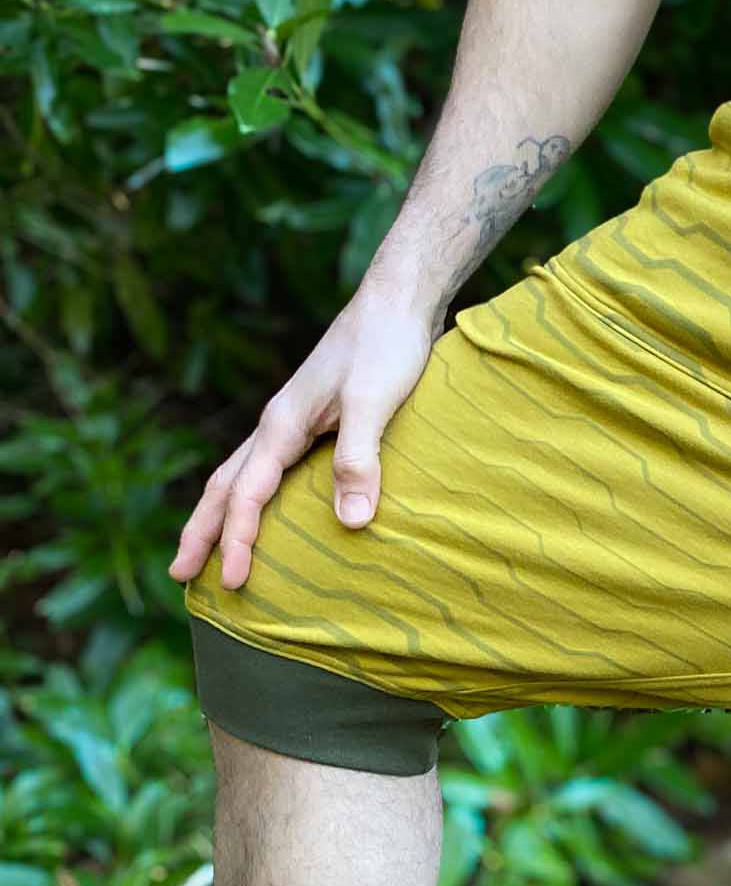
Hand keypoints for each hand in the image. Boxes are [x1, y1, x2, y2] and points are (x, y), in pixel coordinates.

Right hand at [169, 284, 438, 590]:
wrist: (396, 303)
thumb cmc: (387, 347)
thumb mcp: (374, 403)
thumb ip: (359, 459)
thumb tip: (350, 523)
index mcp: (282, 425)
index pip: (247, 494)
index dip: (238, 540)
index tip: (233, 582)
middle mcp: (277, 425)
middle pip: (224, 487)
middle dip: (201, 531)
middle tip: (180, 574)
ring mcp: (292, 423)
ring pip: (241, 476)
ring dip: (221, 515)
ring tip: (207, 550)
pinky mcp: (314, 421)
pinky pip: (269, 469)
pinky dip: (254, 497)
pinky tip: (265, 511)